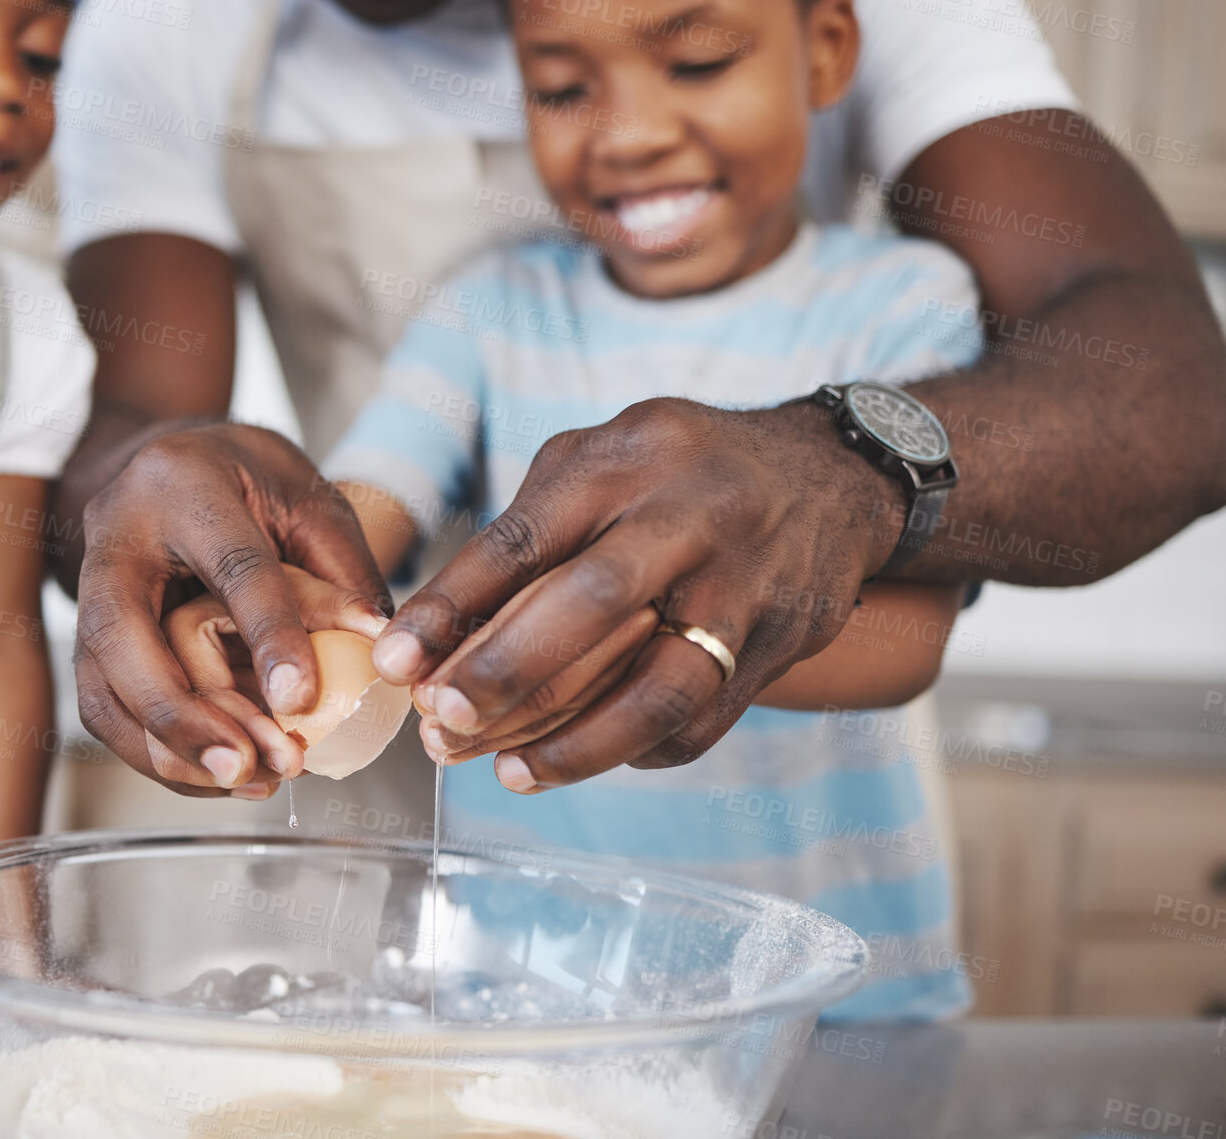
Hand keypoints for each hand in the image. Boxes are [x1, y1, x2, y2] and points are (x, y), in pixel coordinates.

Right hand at [74, 424, 390, 795]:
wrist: (178, 464)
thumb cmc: (251, 481)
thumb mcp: (310, 503)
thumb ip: (341, 573)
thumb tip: (376, 656)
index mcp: (184, 483)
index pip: (229, 566)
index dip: (268, 635)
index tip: (301, 701)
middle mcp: (118, 536)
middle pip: (124, 638)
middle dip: (181, 715)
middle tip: (246, 764)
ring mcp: (89, 591)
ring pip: (103, 689)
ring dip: (171, 751)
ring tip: (246, 781)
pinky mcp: (87, 639)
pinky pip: (108, 712)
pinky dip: (161, 756)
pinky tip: (219, 776)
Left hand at [369, 398, 900, 791]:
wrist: (831, 478)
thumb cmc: (682, 469)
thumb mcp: (603, 453)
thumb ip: (529, 522)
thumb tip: (441, 619)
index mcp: (628, 460)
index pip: (525, 539)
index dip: (451, 606)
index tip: (394, 662)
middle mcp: (691, 519)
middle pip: (592, 606)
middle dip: (506, 674)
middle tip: (440, 724)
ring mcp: (743, 589)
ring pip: (658, 686)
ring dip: (575, 743)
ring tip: (505, 772)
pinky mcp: (778, 646)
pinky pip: (701, 720)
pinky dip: (632, 750)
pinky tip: (575, 760)